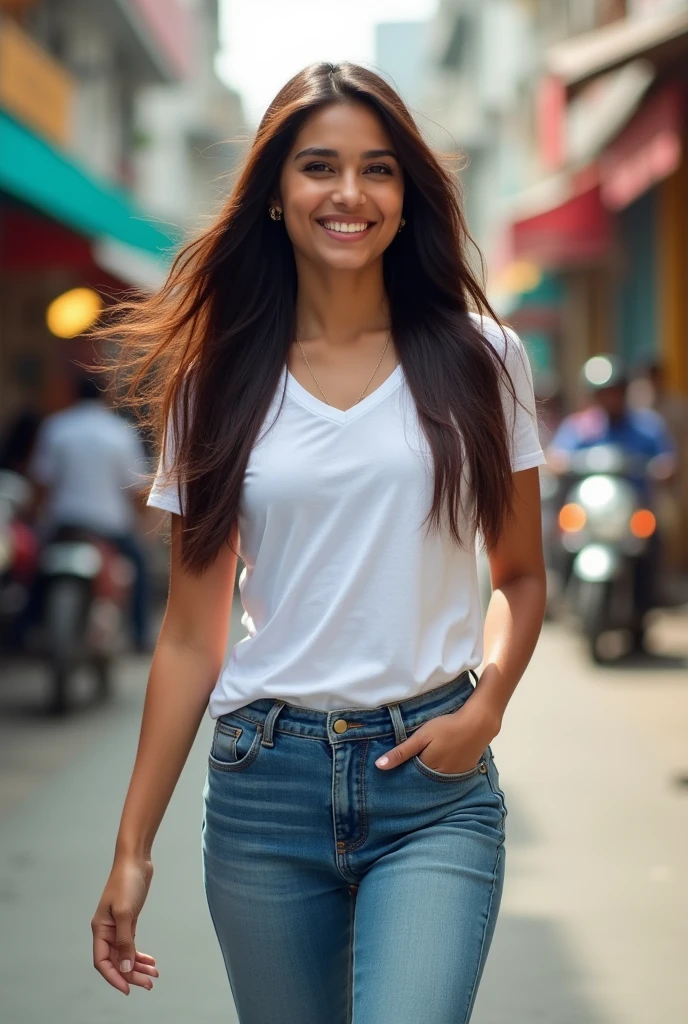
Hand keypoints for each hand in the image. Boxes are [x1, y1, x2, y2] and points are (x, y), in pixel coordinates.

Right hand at [91, 855, 157, 994]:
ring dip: (138, 966)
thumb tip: (125, 968)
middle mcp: (107, 930)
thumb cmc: (126, 881)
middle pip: (116, 961)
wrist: (136, 859)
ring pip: (125, 954)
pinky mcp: (128, 920)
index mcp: (100, 929)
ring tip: (153, 975)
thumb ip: (125, 942)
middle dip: (131, 974)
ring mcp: (118, 926)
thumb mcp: (125, 913)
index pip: (103, 962)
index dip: (114, 977)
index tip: (128, 989)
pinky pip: (132, 944)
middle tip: (148, 984)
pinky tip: (150, 961)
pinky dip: (140, 954)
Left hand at [375, 697, 499, 773]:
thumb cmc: (447, 727)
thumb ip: (401, 752)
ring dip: (426, 775)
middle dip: (412, 776)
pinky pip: (446, 777)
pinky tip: (437, 764)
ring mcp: (453, 777)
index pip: (408, 778)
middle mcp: (440, 778)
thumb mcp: (421, 736)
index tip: (391, 770)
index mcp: (427, 769)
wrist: (478, 723)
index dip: (400, 773)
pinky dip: (439, 773)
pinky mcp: (463, 772)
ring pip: (434, 780)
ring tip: (420, 764)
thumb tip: (379, 766)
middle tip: (405, 766)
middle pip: (421, 781)